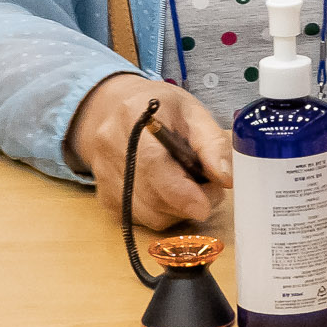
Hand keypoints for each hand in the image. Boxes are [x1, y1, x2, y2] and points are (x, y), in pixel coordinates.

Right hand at [68, 73, 232, 228]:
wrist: (114, 108)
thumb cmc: (160, 109)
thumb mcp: (193, 112)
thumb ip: (212, 142)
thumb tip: (225, 177)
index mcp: (133, 118)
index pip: (152, 163)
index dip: (180, 191)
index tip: (206, 204)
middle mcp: (109, 148)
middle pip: (150, 195)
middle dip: (189, 202)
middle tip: (211, 190)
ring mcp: (101, 174)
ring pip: (144, 214)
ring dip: (176, 211)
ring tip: (191, 187)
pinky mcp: (103, 195)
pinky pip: (136, 218)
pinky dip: (161, 213)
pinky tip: (170, 192)